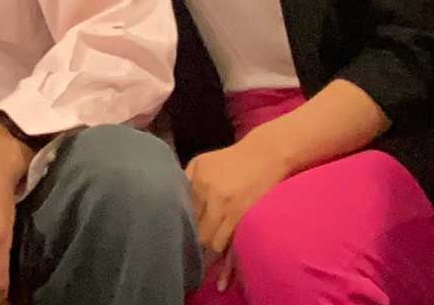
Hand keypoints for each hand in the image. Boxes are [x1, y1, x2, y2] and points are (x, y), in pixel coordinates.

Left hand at [184, 136, 289, 283]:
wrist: (266, 154)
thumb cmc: (229, 159)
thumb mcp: (201, 161)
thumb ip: (183, 179)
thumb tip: (168, 200)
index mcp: (199, 181)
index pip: (183, 213)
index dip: (177, 228)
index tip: (170, 239)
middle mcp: (214, 197)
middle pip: (197, 231)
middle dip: (190, 246)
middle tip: (183, 258)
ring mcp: (233, 211)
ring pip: (213, 243)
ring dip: (206, 258)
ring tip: (197, 270)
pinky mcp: (247, 220)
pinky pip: (235, 246)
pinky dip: (228, 265)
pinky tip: (220, 279)